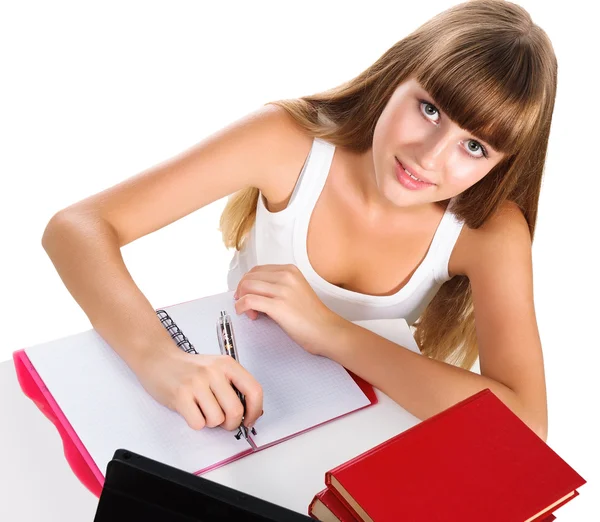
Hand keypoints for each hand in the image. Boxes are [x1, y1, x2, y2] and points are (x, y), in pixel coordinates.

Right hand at [135, 346, 262, 431]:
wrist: (158, 359)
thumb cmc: (190, 368)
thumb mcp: (216, 369)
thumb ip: (234, 387)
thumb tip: (251, 413)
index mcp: (227, 364)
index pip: (254, 390)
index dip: (255, 411)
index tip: (249, 420)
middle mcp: (214, 371)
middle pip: (236, 411)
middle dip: (231, 423)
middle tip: (223, 421)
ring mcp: (196, 382)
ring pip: (217, 420)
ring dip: (211, 422)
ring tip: (202, 409)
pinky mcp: (181, 395)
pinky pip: (198, 423)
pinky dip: (196, 422)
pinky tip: (190, 410)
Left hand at [233, 264, 341, 354]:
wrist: (326, 330)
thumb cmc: (312, 316)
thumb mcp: (295, 291)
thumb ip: (277, 286)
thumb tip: (253, 291)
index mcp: (290, 270)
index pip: (257, 270)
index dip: (248, 282)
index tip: (248, 294)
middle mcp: (286, 276)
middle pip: (249, 277)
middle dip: (242, 291)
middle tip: (246, 305)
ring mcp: (282, 290)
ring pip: (247, 287)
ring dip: (241, 299)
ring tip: (250, 312)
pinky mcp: (278, 306)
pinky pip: (248, 301)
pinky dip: (241, 307)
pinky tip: (246, 314)